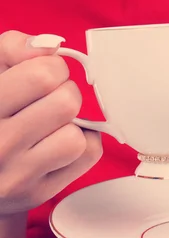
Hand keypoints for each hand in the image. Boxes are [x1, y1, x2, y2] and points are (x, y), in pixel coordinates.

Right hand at [0, 31, 102, 216]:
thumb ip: (12, 48)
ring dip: (71, 123)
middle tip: (48, 99)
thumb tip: (49, 45)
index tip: (42, 76)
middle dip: (64, 92)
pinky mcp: (37, 192)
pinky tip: (59, 141)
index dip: (51, 68)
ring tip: (50, 123)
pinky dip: (82, 143)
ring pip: (76, 134)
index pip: (44, 75)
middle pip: (66, 102)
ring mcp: (17, 174)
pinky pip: (87, 155)